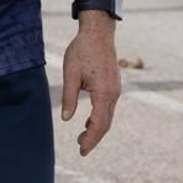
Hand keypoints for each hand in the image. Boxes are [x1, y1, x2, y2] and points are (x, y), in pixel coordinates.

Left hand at [61, 16, 120, 156]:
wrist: (98, 32)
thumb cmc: (82, 51)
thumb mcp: (70, 74)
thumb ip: (69, 97)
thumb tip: (66, 119)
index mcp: (103, 93)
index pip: (98, 124)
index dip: (90, 139)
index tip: (81, 150)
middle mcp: (113, 94)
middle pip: (106, 124)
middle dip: (94, 138)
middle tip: (81, 150)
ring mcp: (116, 90)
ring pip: (108, 116)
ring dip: (97, 129)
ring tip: (82, 138)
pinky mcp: (114, 85)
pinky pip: (108, 107)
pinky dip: (100, 118)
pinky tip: (89, 121)